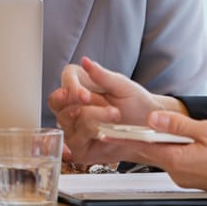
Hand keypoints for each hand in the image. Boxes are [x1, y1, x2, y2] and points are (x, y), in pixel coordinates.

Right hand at [46, 57, 182, 163]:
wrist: (149, 128)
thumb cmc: (136, 103)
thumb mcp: (122, 86)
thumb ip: (102, 75)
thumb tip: (85, 61)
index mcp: (82, 83)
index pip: (66, 79)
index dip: (71, 87)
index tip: (85, 96)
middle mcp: (73, 104)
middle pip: (58, 102)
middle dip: (77, 106)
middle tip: (98, 107)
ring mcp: (72, 125)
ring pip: (66, 122)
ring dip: (91, 120)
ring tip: (114, 118)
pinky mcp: (77, 145)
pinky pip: (73, 142)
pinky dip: (87, 137)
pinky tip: (101, 135)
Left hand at [110, 111, 206, 196]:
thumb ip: (177, 125)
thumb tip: (152, 120)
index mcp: (177, 160)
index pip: (142, 146)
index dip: (122, 135)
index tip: (104, 128)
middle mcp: (177, 172)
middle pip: (149, 151)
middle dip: (136, 137)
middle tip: (117, 123)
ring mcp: (185, 177)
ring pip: (163, 155)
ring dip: (156, 143)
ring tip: (148, 127)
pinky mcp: (194, 178)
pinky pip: (175, 161)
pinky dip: (170, 150)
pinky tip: (175, 139)